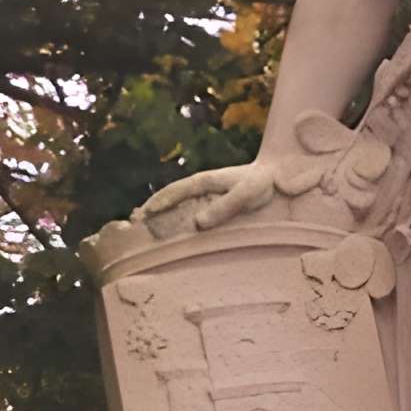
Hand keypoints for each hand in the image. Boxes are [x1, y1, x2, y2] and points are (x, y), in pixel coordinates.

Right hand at [138, 161, 275, 231]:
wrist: (276, 176)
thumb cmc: (261, 183)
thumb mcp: (246, 194)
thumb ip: (224, 207)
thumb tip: (198, 224)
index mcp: (204, 182)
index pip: (175, 192)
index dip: (158, 203)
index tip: (144, 216)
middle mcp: (200, 188)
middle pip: (169, 198)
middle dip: (151, 209)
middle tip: (134, 225)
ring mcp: (204, 196)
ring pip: (176, 205)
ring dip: (160, 216)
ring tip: (144, 231)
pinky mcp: (210, 204)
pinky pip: (188, 211)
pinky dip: (175, 220)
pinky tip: (170, 233)